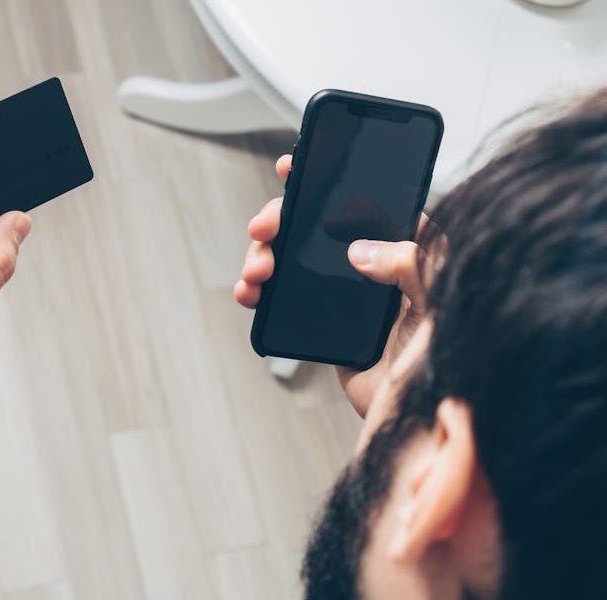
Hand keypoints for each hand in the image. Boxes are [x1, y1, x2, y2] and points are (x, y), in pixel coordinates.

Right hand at [234, 155, 427, 417]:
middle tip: (264, 227)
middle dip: (282, 220)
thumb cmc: (450, 362)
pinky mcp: (324, 327)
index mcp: (406, 250)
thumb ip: (413, 263)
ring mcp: (345, 297)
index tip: (294, 168)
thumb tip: (359, 250)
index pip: (363, 200)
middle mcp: (374, 267)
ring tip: (255, 272)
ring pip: (293, 260)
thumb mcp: (444, 301)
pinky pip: (284, 301)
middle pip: (315, 226)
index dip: (326, 179)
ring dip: (264, 257)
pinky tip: (250, 294)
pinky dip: (261, 294)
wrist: (425, 424)